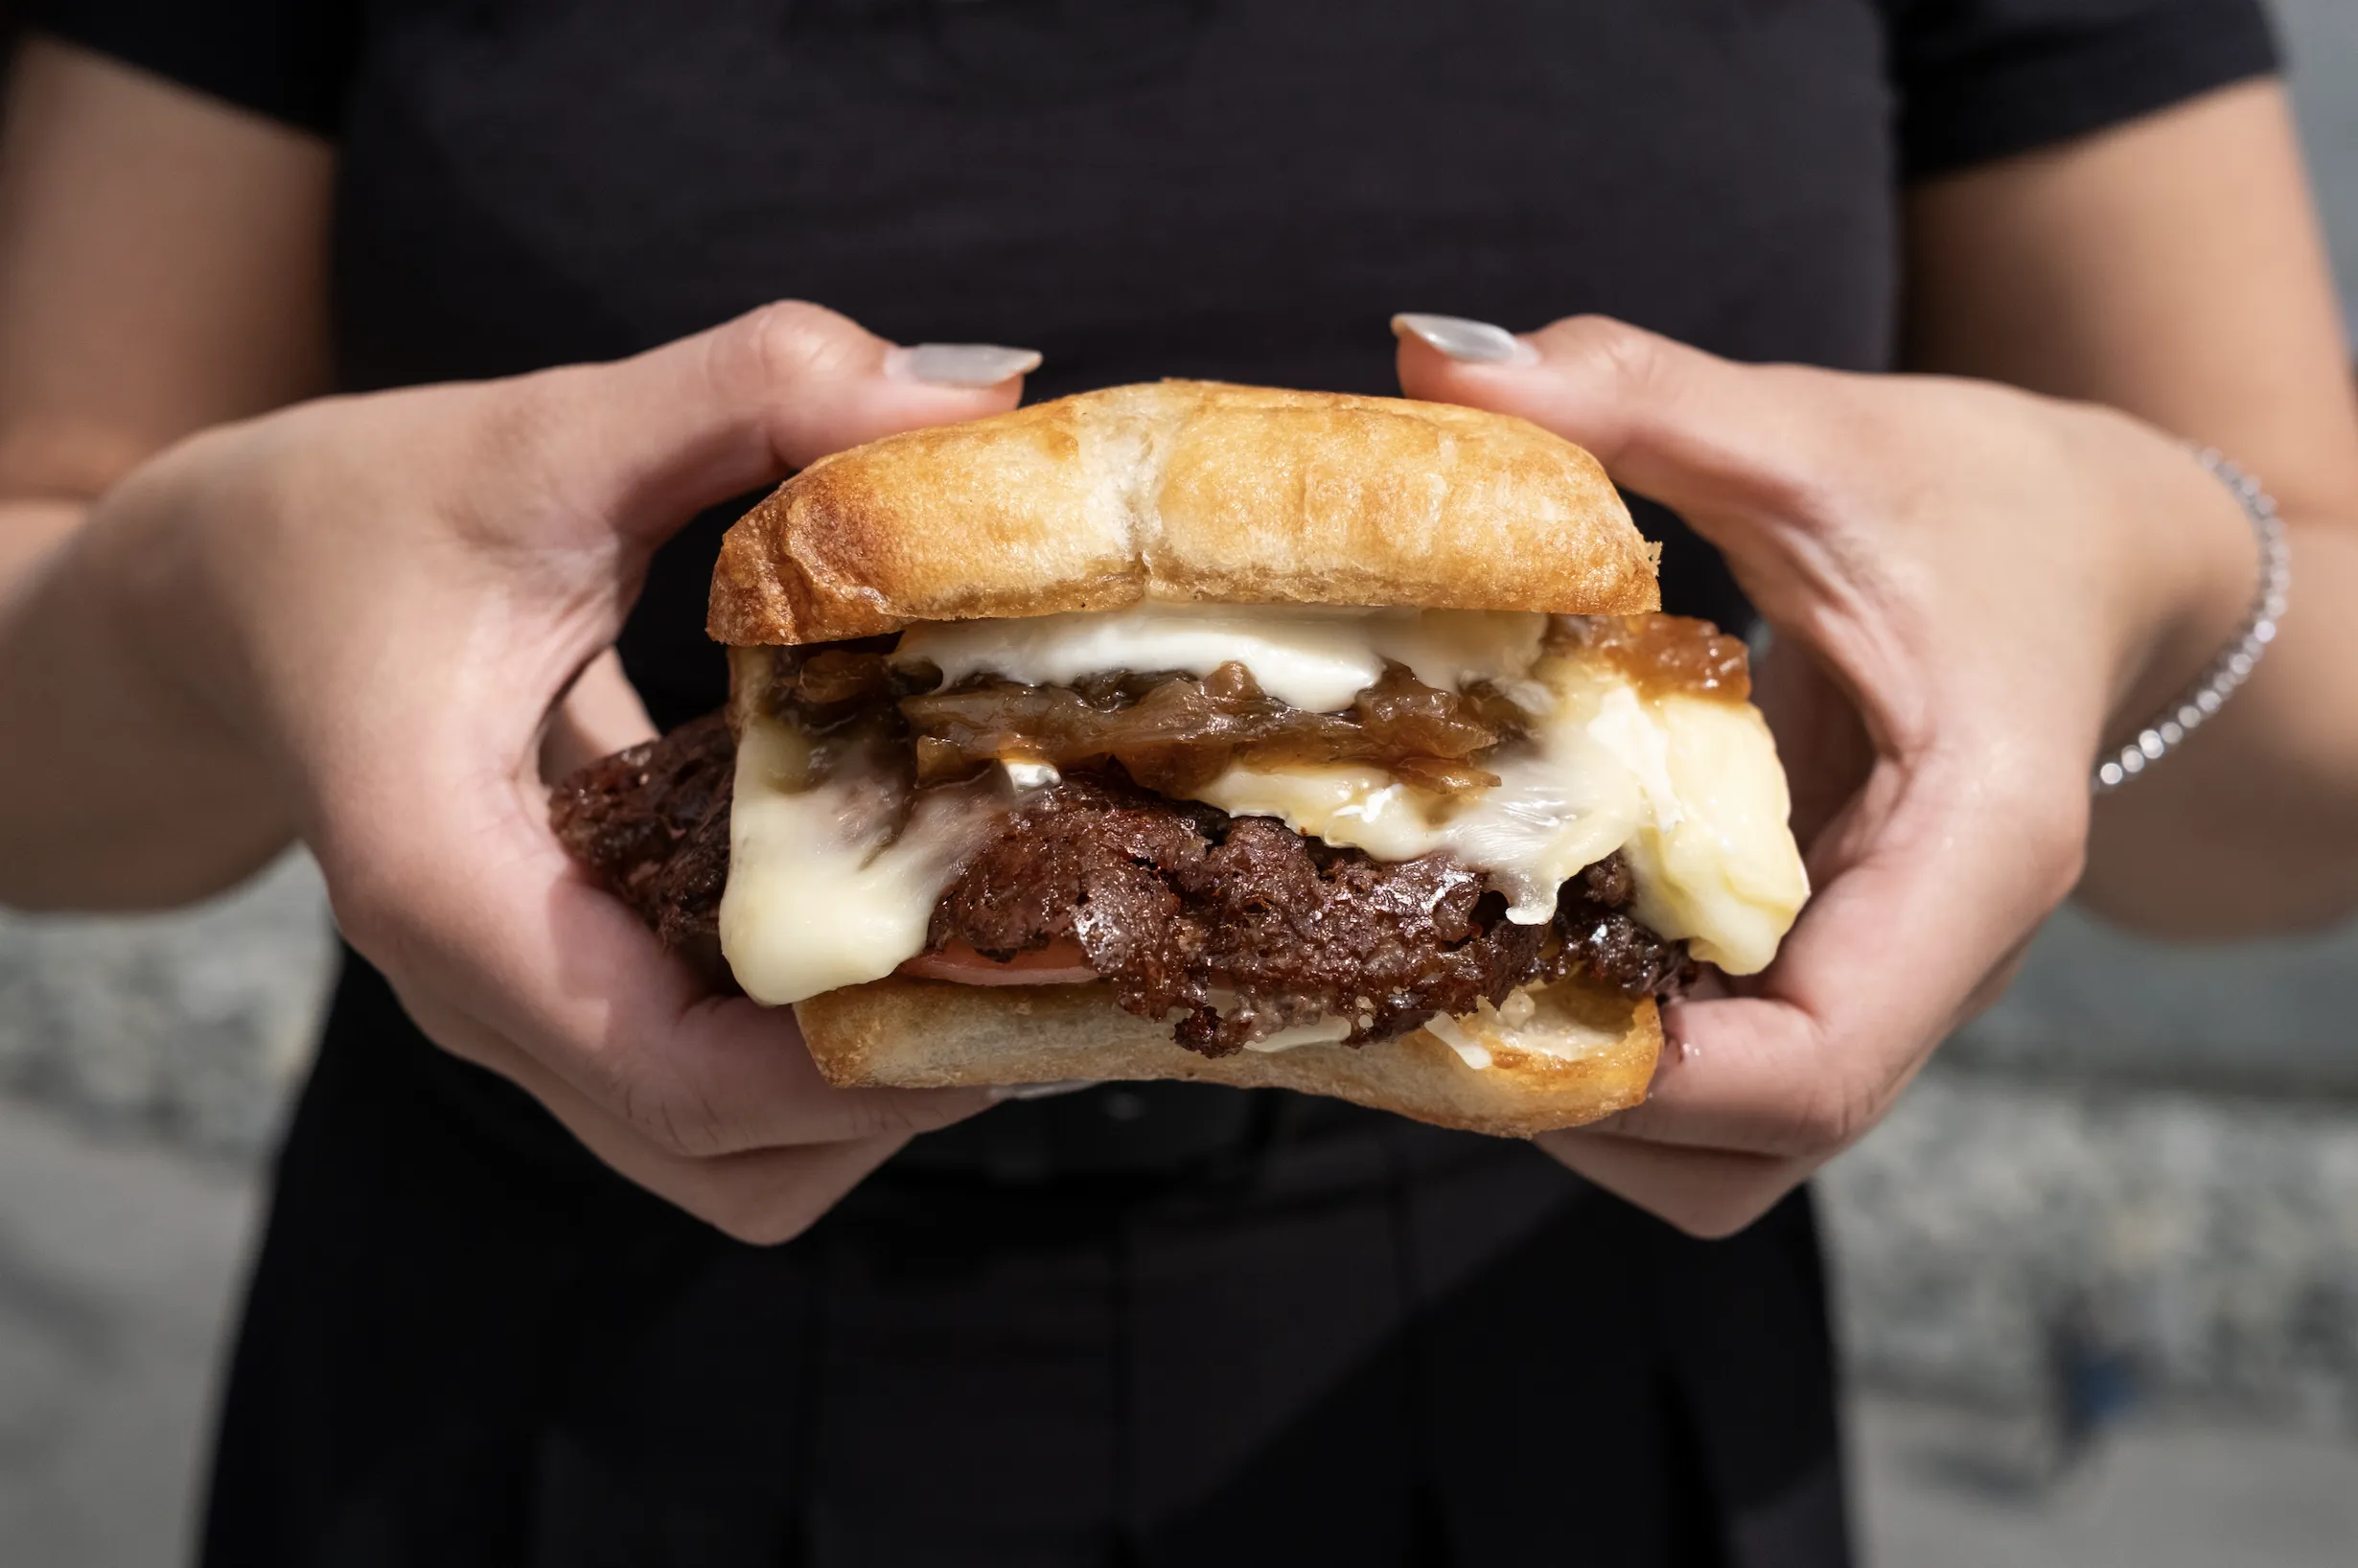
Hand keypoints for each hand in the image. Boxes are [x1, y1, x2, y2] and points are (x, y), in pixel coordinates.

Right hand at [79, 304, 1041, 1241]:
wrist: (216, 593)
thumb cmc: (346, 518)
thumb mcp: (540, 431)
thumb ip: (747, 389)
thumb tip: (975, 395)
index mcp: (444, 883)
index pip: (670, 1071)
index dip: (858, 1067)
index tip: (1008, 977)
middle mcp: (481, 992)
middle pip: (721, 1154)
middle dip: (898, 1091)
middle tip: (1046, 960)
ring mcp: (520, 1013)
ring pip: (722, 1154)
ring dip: (869, 1091)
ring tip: (1000, 954)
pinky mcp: (563, 991)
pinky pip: (708, 1085)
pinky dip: (819, 1047)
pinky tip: (914, 926)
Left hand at [1395, 313, 2256, 1235]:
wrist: (2105, 554)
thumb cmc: (1990, 498)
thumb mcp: (1819, 434)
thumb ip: (1640, 393)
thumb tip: (1433, 350)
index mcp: (1974, 850)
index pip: (1826, 1063)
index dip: (1658, 1083)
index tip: (1494, 1017)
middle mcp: (1933, 955)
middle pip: (1760, 1146)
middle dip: (1584, 1107)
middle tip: (1423, 993)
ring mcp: (1884, 977)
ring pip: (1737, 1145)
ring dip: (1589, 1098)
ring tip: (1451, 975)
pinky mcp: (1833, 964)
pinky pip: (1723, 1070)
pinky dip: (1612, 1045)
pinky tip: (1512, 942)